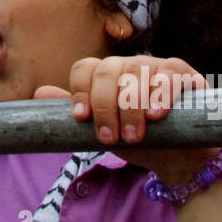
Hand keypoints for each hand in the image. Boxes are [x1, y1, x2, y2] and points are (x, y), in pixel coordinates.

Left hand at [35, 54, 219, 183]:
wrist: (179, 156)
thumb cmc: (138, 139)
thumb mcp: (104, 129)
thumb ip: (76, 111)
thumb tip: (38, 92)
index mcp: (106, 75)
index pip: (84, 68)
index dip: (80, 92)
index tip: (82, 119)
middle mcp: (129, 65)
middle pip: (107, 70)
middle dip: (105, 106)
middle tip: (111, 138)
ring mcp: (156, 66)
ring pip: (136, 74)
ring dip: (132, 106)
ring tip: (134, 136)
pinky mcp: (184, 74)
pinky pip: (169, 75)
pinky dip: (161, 94)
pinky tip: (156, 115)